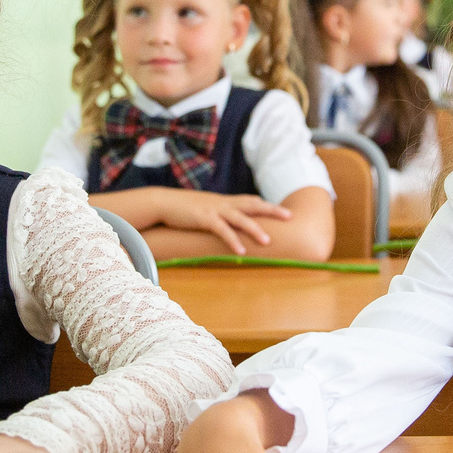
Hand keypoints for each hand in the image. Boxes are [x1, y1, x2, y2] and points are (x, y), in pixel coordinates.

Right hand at [152, 188, 291, 253]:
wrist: (162, 201)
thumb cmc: (183, 208)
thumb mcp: (204, 209)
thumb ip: (217, 214)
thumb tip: (227, 224)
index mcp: (224, 201)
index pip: (250, 200)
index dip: (267, 205)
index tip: (283, 211)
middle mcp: (223, 203)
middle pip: (253, 204)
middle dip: (272, 210)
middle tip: (290, 216)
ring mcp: (214, 209)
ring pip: (240, 218)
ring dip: (255, 229)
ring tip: (268, 241)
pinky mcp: (203, 218)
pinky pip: (221, 230)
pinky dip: (232, 240)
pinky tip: (241, 251)